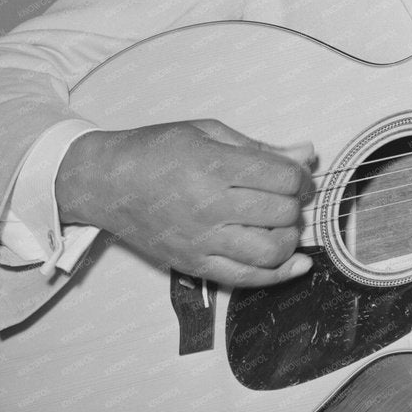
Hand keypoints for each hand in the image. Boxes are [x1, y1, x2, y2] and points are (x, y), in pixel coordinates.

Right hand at [57, 119, 316, 286]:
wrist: (104, 182)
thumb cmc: (156, 151)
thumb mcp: (209, 133)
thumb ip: (261, 147)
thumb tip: (307, 153)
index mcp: (216, 167)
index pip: (284, 179)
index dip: (302, 177)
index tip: (298, 175)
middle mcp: (210, 207)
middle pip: (282, 214)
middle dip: (297, 204)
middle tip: (292, 197)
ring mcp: (201, 240)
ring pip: (270, 251)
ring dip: (291, 238)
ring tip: (285, 224)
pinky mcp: (192, 264)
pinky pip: (244, 279)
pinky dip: (278, 275)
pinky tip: (298, 264)